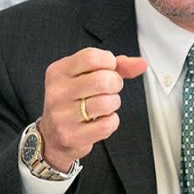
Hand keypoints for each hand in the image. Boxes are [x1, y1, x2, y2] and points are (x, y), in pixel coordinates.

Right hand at [37, 48, 147, 170]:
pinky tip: (100, 120)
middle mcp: (57, 92)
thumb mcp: (87, 77)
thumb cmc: (73, 101)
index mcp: (59, 71)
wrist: (52, 136)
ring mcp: (62, 115)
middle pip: (103, 79)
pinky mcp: (71, 135)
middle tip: (110, 89)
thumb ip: (116, 66)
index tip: (108, 70)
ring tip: (104, 106)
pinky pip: (107, 125)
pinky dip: (111, 122)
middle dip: (115, 84)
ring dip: (113, 104)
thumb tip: (141, 64)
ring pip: (107, 103)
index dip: (109, 63)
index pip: (92, 57)